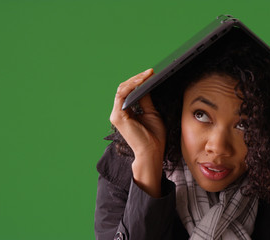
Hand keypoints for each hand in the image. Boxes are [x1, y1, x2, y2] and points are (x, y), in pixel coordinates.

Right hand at [110, 68, 165, 197]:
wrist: (152, 151)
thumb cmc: (153, 136)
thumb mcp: (151, 112)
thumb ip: (146, 99)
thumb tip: (146, 84)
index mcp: (126, 112)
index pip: (128, 91)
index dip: (138, 81)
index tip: (150, 74)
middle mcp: (118, 112)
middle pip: (124, 88)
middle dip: (137, 78)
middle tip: (149, 72)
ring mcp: (116, 114)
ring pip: (122, 90)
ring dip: (135, 80)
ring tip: (146, 75)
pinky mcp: (117, 117)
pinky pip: (122, 95)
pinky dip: (131, 86)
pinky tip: (141, 82)